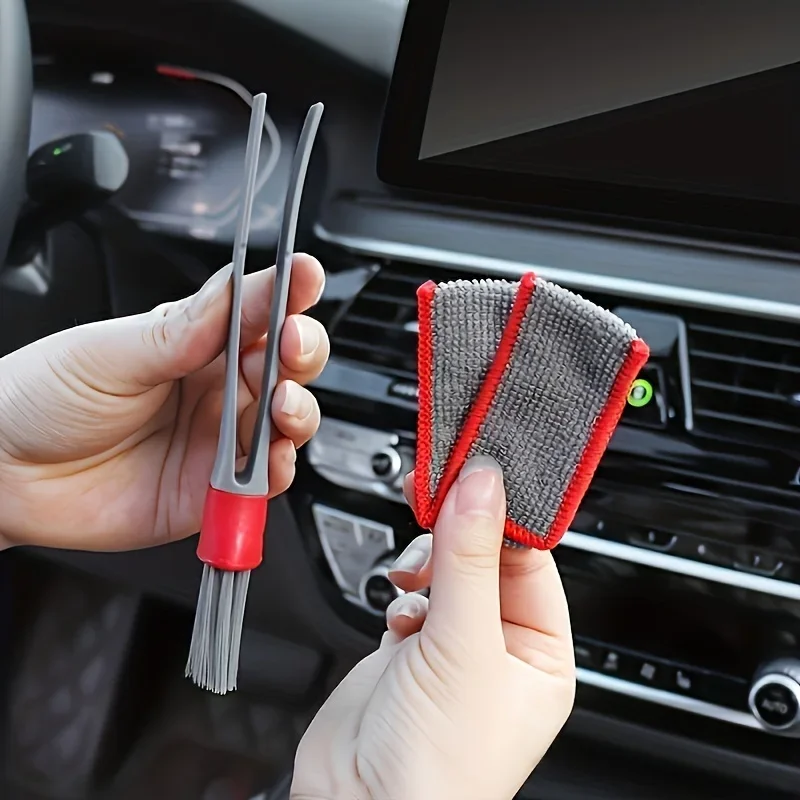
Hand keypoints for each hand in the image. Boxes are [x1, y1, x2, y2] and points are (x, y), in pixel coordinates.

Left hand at [0, 255, 327, 550]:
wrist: (2, 474)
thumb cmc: (43, 398)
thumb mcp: (110, 351)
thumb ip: (182, 331)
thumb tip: (240, 290)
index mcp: (194, 342)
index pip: (256, 311)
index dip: (287, 293)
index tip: (304, 277)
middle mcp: (214, 388)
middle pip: (285, 365)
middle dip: (302, 350)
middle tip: (293, 343)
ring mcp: (216, 439)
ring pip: (285, 422)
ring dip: (298, 410)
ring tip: (281, 404)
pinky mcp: (212, 490)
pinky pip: (261, 483)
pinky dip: (275, 471)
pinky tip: (268, 458)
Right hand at [292, 456, 575, 799]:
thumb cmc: (436, 768)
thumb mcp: (464, 647)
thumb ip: (470, 559)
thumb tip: (482, 486)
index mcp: (539, 654)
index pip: (532, 560)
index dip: (505, 516)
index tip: (478, 475)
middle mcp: (498, 647)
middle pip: (485, 557)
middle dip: (459, 533)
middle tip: (435, 496)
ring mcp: (450, 644)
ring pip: (445, 569)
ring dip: (427, 562)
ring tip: (414, 575)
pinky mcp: (406, 645)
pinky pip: (411, 591)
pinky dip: (402, 590)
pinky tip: (399, 614)